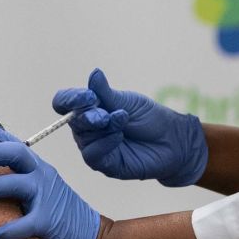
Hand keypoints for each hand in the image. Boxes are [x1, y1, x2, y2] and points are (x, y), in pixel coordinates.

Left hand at [0, 124, 99, 238]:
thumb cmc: (65, 217)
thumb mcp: (45, 189)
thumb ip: (22, 179)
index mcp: (40, 168)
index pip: (14, 143)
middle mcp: (43, 176)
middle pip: (13, 152)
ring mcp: (47, 197)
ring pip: (11, 184)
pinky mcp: (49, 222)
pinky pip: (21, 225)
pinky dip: (2, 233)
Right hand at [52, 69, 207, 186]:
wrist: (173, 140)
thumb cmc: (150, 119)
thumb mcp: (127, 102)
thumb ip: (107, 93)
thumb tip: (94, 74)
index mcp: (90, 109)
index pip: (65, 103)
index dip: (70, 99)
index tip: (88, 96)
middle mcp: (88, 129)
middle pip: (73, 120)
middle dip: (88, 114)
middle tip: (106, 114)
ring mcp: (95, 147)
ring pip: (83, 138)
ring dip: (100, 128)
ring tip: (120, 121)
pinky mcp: (106, 165)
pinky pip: (93, 155)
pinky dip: (104, 143)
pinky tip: (119, 136)